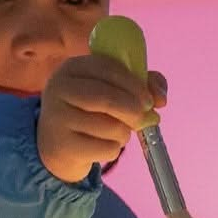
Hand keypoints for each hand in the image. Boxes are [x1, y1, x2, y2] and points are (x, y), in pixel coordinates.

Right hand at [37, 54, 167, 182]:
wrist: (57, 143)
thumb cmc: (91, 110)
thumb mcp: (112, 89)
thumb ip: (143, 84)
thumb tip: (161, 99)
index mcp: (73, 67)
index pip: (108, 68)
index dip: (135, 85)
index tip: (149, 101)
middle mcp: (59, 88)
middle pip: (106, 98)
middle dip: (133, 110)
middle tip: (142, 119)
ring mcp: (57, 117)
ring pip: (110, 127)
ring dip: (124, 133)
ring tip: (117, 132)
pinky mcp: (62, 145)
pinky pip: (105, 149)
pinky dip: (114, 149)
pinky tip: (103, 146)